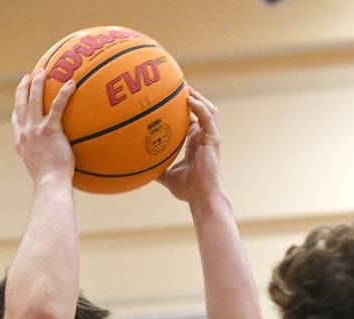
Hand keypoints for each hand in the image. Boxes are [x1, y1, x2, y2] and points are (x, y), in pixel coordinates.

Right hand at [11, 70, 75, 184]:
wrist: (50, 183)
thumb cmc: (49, 182)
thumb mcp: (41, 171)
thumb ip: (44, 160)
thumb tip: (55, 163)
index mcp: (21, 141)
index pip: (16, 120)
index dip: (17, 106)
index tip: (20, 98)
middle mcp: (25, 132)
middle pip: (21, 103)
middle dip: (23, 87)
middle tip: (28, 76)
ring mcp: (36, 129)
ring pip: (34, 98)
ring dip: (38, 82)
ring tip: (44, 70)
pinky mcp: (50, 129)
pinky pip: (58, 106)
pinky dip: (64, 93)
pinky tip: (71, 84)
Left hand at [158, 88, 221, 202]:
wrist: (201, 197)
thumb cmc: (188, 190)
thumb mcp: (167, 177)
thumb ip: (157, 169)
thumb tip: (140, 167)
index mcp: (195, 144)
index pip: (191, 120)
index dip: (183, 110)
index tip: (170, 100)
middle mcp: (203, 138)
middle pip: (201, 111)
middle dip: (192, 98)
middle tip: (177, 87)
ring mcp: (210, 138)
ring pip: (208, 110)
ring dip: (197, 98)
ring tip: (185, 88)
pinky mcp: (213, 139)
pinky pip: (207, 117)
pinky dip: (199, 107)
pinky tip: (188, 99)